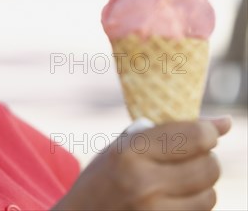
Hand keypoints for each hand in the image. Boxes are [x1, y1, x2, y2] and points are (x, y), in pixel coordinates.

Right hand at [53, 117, 231, 210]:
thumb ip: (164, 134)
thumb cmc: (101, 178)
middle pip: (208, 167)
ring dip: (201, 186)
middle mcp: (144, 183)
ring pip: (209, 195)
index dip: (209, 131)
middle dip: (207, 159)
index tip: (211, 131)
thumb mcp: (120, 148)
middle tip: (194, 156)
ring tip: (180, 180)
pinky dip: (193, 204)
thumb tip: (223, 123)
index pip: (194, 136)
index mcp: (130, 152)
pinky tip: (174, 198)